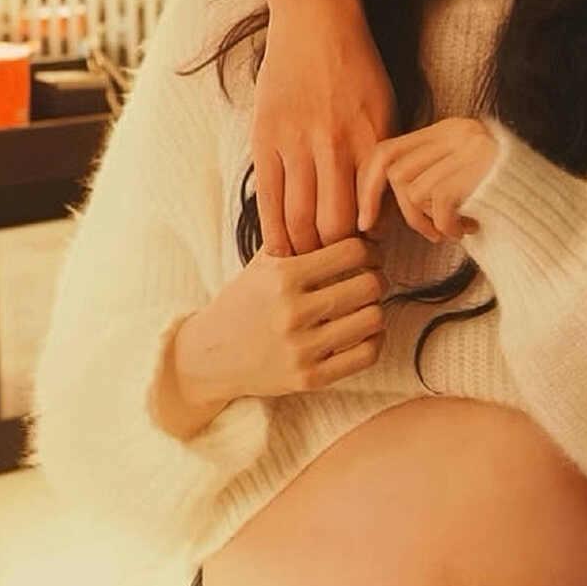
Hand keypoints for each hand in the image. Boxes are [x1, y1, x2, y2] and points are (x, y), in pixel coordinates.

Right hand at [175, 237, 385, 404]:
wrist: (210, 356)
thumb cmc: (244, 302)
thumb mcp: (263, 263)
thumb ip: (299, 238)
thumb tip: (345, 207)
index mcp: (282, 276)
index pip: (352, 251)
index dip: (369, 249)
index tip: (367, 254)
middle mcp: (292, 312)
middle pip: (369, 284)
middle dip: (376, 277)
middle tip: (370, 278)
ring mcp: (301, 348)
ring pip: (373, 319)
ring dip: (375, 309)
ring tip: (364, 305)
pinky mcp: (309, 378)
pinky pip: (366, 354)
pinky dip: (374, 340)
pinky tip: (362, 332)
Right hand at [251, 0, 394, 254]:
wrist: (316, 20)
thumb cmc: (357, 67)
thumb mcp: (386, 109)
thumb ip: (382, 161)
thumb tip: (379, 218)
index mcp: (374, 140)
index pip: (373, 215)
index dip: (368, 246)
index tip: (363, 259)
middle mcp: (337, 144)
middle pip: (335, 226)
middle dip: (336, 255)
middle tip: (334, 268)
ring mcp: (298, 142)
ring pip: (300, 219)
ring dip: (304, 249)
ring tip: (308, 263)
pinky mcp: (265, 138)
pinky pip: (268, 199)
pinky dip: (274, 233)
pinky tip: (278, 252)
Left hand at [356, 118, 498, 243]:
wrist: (555, 205)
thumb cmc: (504, 199)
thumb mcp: (461, 177)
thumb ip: (427, 176)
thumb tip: (375, 205)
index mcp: (449, 129)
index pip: (387, 149)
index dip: (368, 187)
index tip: (367, 220)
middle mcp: (458, 132)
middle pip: (396, 172)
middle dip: (403, 213)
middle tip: (428, 232)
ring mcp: (470, 148)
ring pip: (413, 192)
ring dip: (428, 223)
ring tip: (455, 229)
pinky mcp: (479, 169)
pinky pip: (438, 206)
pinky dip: (448, 227)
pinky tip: (470, 229)